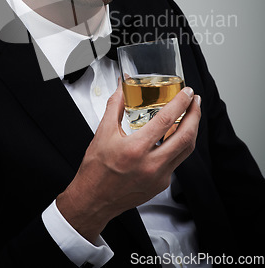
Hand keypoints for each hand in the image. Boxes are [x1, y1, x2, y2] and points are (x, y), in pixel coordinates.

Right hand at [56, 80, 200, 242]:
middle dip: (195, 115)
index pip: (165, 120)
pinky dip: (180, 146)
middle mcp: (151, 165)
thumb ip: (115, 106)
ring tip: (191, 115)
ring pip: (186, 150)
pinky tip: (176, 136)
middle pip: (185, 137)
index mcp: (136, 149)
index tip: (187, 93)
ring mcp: (159, 177)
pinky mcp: (161, 184)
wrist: (94, 199)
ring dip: (192, 130)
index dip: (180, 103)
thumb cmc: (96, 169)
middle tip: (195, 101)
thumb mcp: (102, 133)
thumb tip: (122, 88)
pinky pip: (177, 161)